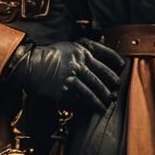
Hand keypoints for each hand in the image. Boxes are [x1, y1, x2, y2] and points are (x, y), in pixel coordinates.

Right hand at [5, 38, 123, 112]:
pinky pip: (83, 98)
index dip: (115, 61)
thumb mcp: (69, 46)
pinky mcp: (65, 90)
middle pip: (102, 76)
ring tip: (108, 103)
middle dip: (111, 84)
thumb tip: (100, 56)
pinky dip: (92, 104)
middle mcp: (79, 63)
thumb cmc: (51, 55)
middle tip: (116, 90)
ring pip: (94, 89)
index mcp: (81, 51)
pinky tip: (97, 107)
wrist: (32, 66)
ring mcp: (73, 77)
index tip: (122, 66)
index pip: (105, 55)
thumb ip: (84, 49)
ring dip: (103, 97)